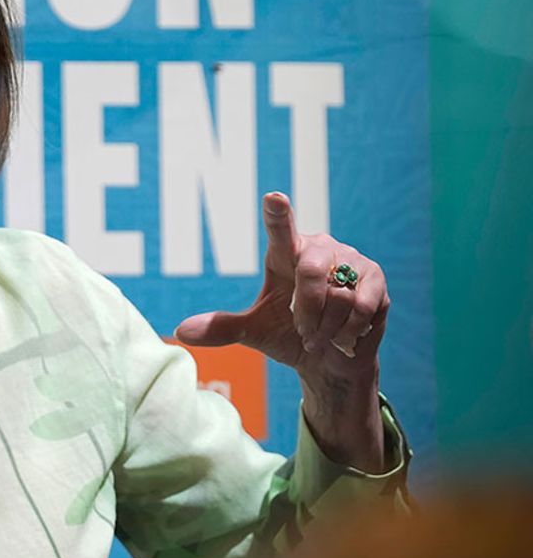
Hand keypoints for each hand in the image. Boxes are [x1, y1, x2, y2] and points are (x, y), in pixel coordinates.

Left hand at [175, 192, 389, 470]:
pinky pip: (360, 306)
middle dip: (304, 312)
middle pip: (309, 272)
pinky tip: (346, 333)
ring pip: (336, 295)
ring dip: (325, 326)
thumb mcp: (253, 332)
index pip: (280, 228)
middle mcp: (319, 249)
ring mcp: (352, 261)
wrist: (329, 359)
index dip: (278, 213)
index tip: (273, 197)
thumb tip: (181, 331)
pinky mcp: (376, 280)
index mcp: (285, 254)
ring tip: (323, 333)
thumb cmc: (288, 335)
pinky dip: (348, 330)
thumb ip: (222, 327)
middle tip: (302, 330)